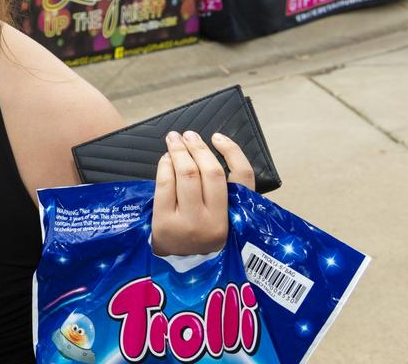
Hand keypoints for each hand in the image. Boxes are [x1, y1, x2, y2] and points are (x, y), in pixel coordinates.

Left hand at [151, 131, 254, 256]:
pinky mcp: (164, 223)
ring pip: (187, 175)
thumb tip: (207, 152)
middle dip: (198, 147)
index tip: (218, 137)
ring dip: (179, 151)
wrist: (177, 273)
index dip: (232, 151)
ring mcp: (188, 223)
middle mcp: (214, 222)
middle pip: (211, 172)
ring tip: (174, 140)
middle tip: (188, 135)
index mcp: (235, 219)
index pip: (243, 178)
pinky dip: (165, 166)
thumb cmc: (200, 239)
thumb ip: (221, 195)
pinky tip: (165, 159)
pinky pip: (165, 184)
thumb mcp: (221, 222)